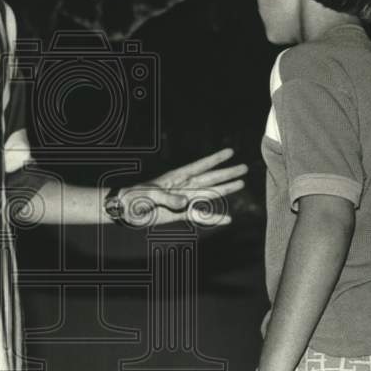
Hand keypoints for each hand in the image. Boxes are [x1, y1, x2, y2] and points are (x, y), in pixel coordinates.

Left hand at [118, 147, 247, 225]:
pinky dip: (214, 218)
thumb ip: (167, 197)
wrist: (125, 211)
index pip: (199, 166)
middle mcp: (183, 187)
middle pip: (209, 178)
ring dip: (225, 190)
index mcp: (175, 177)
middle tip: (244, 168)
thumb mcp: (149, 194)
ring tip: (241, 183)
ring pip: (209, 194)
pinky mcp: (180, 214)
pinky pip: (200, 215)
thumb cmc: (134, 197)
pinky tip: (227, 218)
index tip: (230, 152)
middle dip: (227, 173)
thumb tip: (185, 202)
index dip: (215, 159)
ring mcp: (183, 200)